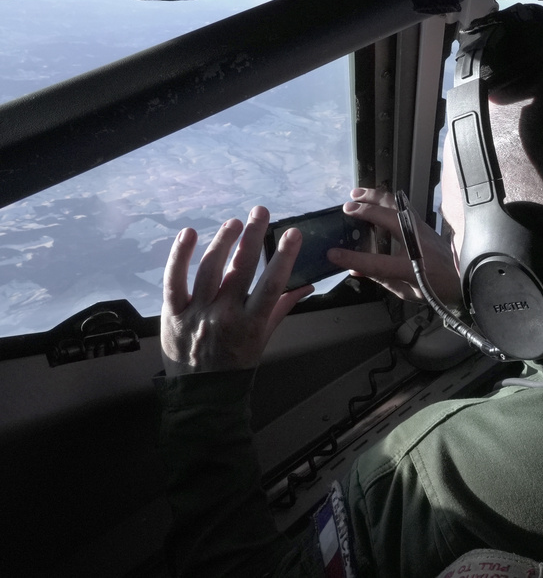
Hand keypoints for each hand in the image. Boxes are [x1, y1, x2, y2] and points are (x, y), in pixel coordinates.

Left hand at [161, 206, 313, 373]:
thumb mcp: (264, 339)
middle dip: (253, 236)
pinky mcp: (172, 312)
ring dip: (224, 241)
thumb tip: (306, 285)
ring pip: (210, 269)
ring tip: (235, 223)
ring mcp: (196, 313)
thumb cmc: (237, 365)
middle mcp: (224, 316)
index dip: (284, 257)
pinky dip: (180, 256)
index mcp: (251, 324)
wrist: (201, 394)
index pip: (272, 285)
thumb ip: (282, 308)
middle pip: (241, 269)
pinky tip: (190, 233)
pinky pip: (174, 280)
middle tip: (260, 211)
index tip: (293, 233)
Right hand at [327, 188, 461, 306]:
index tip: (333, 254)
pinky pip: (403, 206)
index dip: (352, 258)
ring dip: (375, 196)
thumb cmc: (435, 289)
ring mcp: (422, 229)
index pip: (376, 262)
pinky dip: (386, 200)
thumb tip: (354, 270)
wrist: (463, 278)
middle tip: (346, 207)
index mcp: (411, 267)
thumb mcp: (406, 292)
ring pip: (397, 204)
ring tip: (357, 193)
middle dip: (364, 210)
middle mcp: (417, 242)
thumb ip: (380, 279)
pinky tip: (376, 199)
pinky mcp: (424, 223)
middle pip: (388, 217)